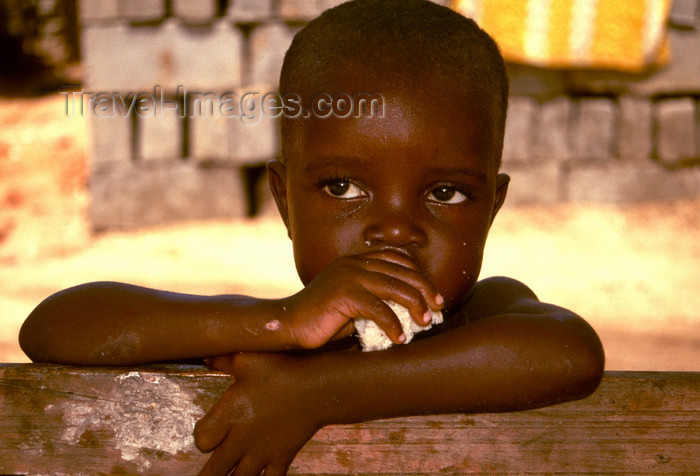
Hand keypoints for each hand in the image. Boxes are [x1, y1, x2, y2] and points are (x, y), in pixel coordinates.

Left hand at [194, 352, 318, 475]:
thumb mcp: (248, 360)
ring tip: (231, 474)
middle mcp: (241, 440)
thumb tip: (205, 355)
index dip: (202, 436)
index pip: (201, 439)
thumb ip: (223, 359)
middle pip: (214, 470)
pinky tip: (261, 475)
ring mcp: (262, 452)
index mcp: (229, 415)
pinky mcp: (281, 458)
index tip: (208, 431)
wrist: (316, 388)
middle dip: (210, 472)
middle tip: (211, 471)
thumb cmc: (281, 371)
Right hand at [281, 250, 442, 348]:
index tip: (434, 297)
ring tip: (425, 323)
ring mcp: (349, 275)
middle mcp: (355, 263)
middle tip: (437, 310)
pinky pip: (378, 308)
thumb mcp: (355, 303)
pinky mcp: (343, 293)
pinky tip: (400, 338)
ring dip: (415, 306)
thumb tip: (413, 311)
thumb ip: (378, 298)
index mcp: (358, 260)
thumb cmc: (324, 319)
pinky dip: (393, 324)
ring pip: (395, 287)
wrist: (288, 323)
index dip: (420, 276)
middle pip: (402, 272)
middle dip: (425, 291)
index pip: (399, 259)